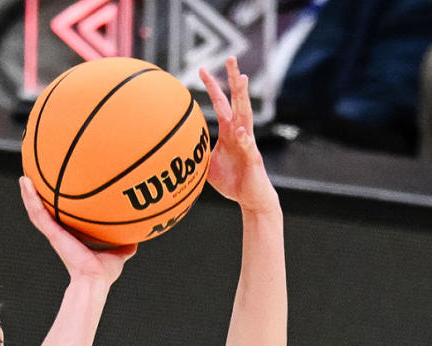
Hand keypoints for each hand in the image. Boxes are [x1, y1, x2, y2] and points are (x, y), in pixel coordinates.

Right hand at [20, 176, 135, 282]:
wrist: (93, 281)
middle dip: (38, 198)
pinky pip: (38, 213)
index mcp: (71, 238)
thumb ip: (125, 246)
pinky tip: (26, 183)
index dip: (56, 208)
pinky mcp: (53, 233)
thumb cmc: (102, 274)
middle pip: (46, 213)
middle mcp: (60, 235)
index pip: (61, 220)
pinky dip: (30, 198)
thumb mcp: (118, 255)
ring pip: (37, 211)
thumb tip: (138, 239)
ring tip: (24, 178)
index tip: (53, 194)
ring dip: (29, 195)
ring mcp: (54, 234)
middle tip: (33, 181)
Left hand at [200, 57, 278, 215]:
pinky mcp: (253, 159)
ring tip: (242, 79)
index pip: (220, 103)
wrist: (250, 200)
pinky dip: (245, 140)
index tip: (201, 69)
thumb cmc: (231, 182)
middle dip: (234, 79)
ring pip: (246, 115)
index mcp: (229, 130)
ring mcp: (248, 144)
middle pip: (237, 100)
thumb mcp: (208, 166)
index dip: (212, 86)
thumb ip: (197, 154)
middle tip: (231, 58)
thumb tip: (177, 151)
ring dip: (243, 97)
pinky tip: (241, 132)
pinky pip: (249, 147)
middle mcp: (240, 132)